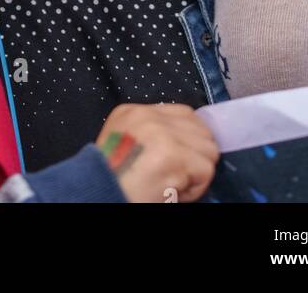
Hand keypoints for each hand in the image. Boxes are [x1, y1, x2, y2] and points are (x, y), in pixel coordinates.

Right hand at [96, 102, 218, 203]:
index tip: (185, 158)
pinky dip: (194, 188)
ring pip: (208, 150)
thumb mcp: (124, 142)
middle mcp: (148, 117)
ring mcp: (162, 134)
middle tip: (178, 175)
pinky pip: (205, 171)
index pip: (184, 113)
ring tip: (175, 183)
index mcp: (133, 112)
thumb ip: (151, 133)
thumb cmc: (113, 179)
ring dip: (196, 173)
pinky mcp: (174, 155)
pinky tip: (174, 191)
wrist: (100, 195)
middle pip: (201, 129)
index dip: (191, 137)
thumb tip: (187, 142)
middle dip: (196, 156)